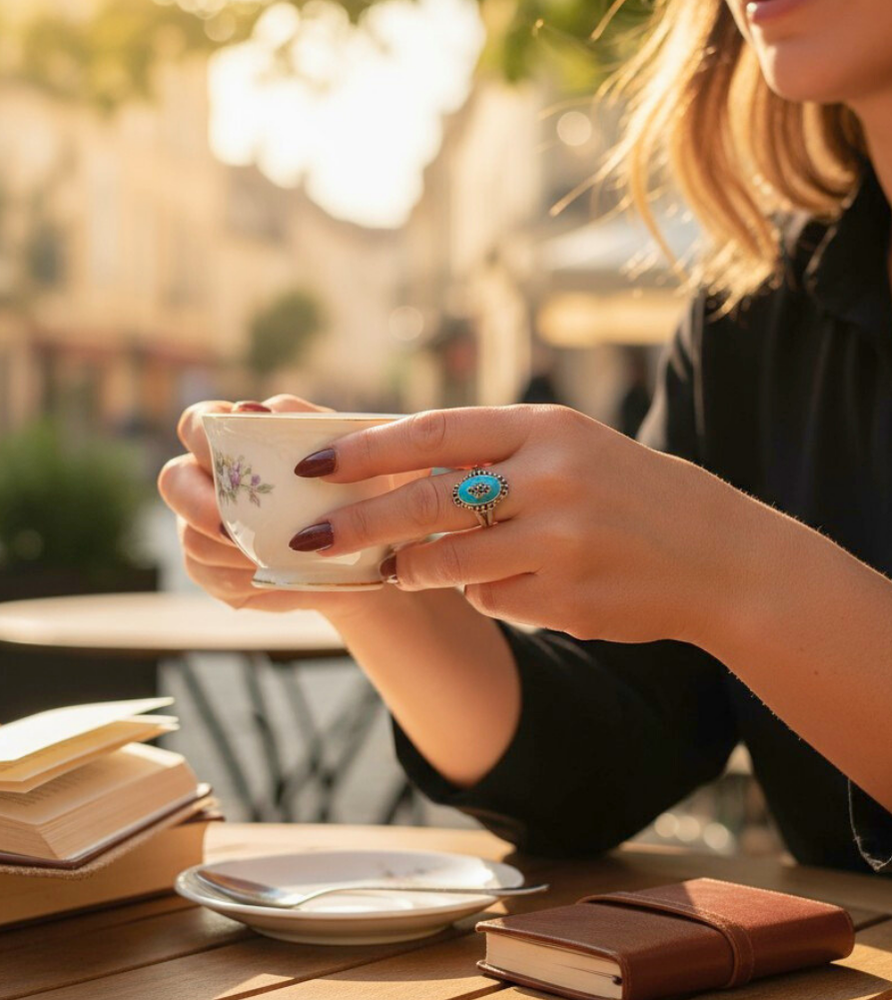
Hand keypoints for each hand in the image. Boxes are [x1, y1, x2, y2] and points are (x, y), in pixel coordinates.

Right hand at [159, 395, 401, 623]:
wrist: (374, 548)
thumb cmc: (359, 483)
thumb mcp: (347, 446)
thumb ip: (300, 422)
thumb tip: (251, 412)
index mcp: (237, 439)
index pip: (196, 423)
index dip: (199, 435)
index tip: (222, 452)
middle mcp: (210, 480)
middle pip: (173, 480)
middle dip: (197, 504)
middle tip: (229, 526)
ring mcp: (205, 527)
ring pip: (193, 537)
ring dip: (232, 550)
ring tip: (275, 556)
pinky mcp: (215, 571)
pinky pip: (213, 577)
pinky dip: (246, 578)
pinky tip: (277, 577)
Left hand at [289, 404, 761, 648]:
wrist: (717, 557)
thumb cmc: (625, 491)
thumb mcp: (567, 446)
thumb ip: (489, 452)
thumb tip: (389, 463)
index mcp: (546, 429)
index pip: (434, 432)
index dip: (366, 450)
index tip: (314, 464)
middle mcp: (552, 480)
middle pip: (427, 501)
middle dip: (359, 522)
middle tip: (310, 535)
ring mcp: (563, 544)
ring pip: (449, 563)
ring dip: (413, 568)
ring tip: (400, 567)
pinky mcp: (569, 600)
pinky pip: (492, 599)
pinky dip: (484, 592)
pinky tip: (513, 582)